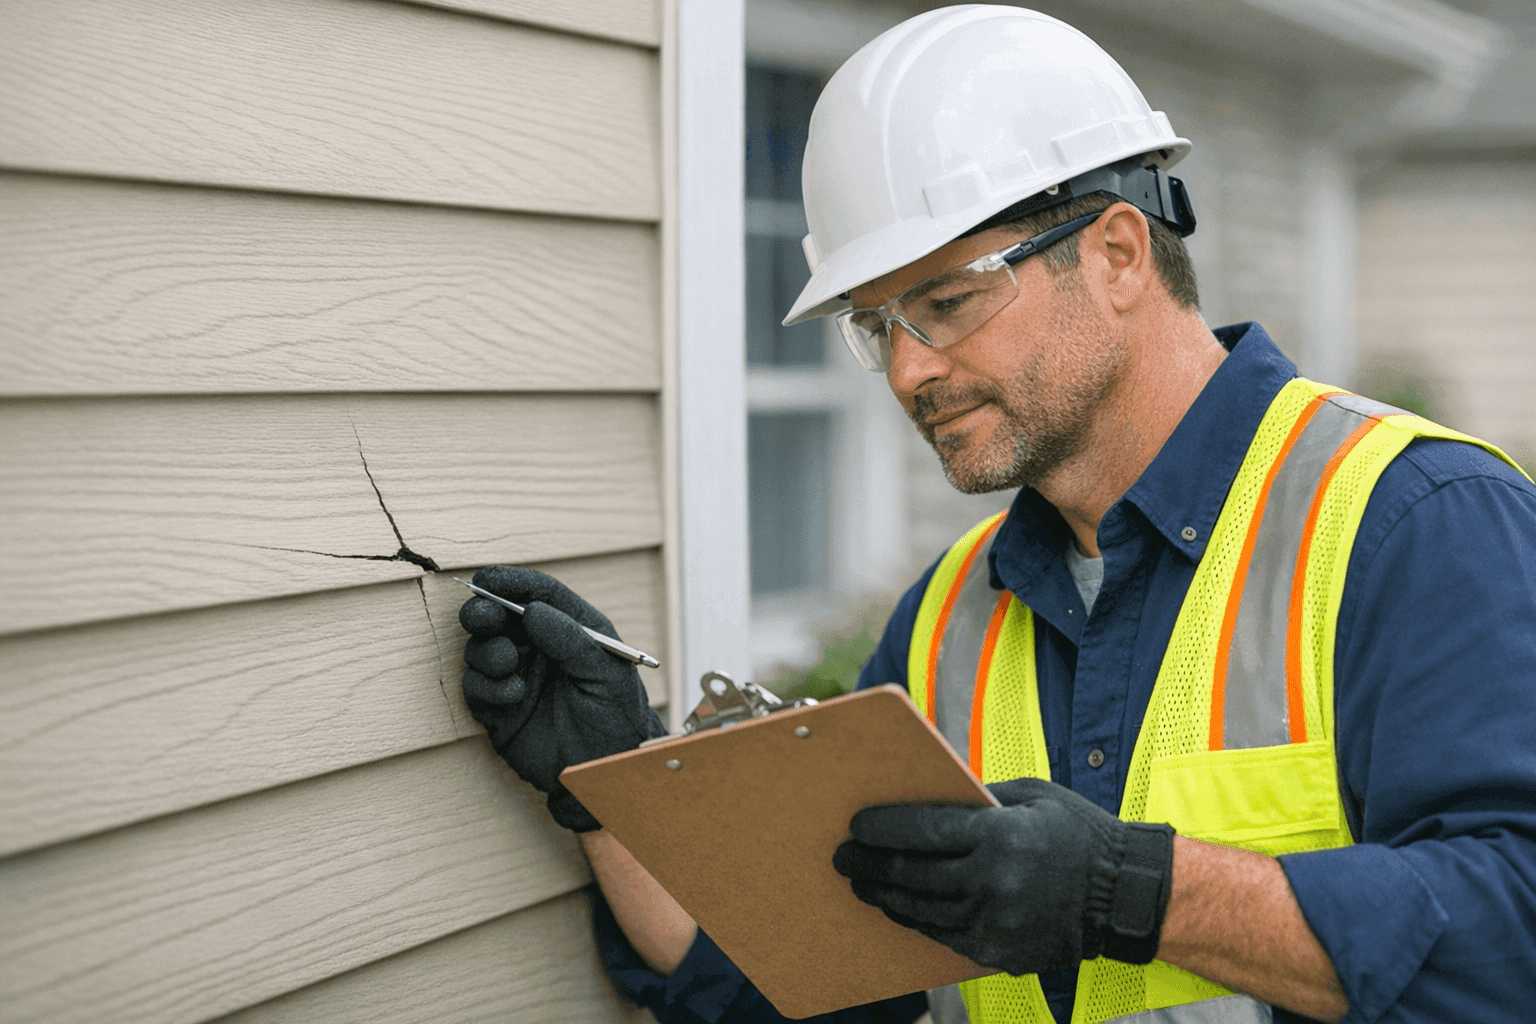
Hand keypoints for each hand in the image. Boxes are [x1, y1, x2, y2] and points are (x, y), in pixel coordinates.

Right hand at [460, 566, 665, 830]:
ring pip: (481, 648)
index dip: (512, 582)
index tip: (488, 579)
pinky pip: (476, 686)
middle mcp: (540, 648)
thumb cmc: (617, 717)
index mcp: (570, 630)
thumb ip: (571, 639)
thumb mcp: (605, 673)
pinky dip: (487, 685)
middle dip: (485, 611)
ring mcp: (516, 676)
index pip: (538, 595)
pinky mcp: (498, 709)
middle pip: (499, 616)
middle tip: (483, 617)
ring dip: (487, 650)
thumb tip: (533, 610)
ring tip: (508, 664)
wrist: (605, 772)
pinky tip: (512, 695)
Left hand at [832, 777, 1173, 974]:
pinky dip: (916, 921)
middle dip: (869, 865)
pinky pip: (943, 935)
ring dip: (884, 896)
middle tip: (842, 858)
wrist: (1125, 895)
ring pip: (920, 910)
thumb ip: (977, 798)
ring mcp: (995, 922)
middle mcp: (994, 882)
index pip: (922, 831)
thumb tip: (922, 797)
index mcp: (1001, 836)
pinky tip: (899, 908)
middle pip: (911, 874)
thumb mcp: (1031, 796)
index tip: (855, 826)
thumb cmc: (1076, 833)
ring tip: (861, 884)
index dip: (882, 828)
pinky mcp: (999, 951)